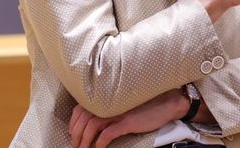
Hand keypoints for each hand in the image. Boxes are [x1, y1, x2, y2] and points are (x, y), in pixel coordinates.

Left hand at [69, 89, 186, 147]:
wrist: (166, 103)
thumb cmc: (144, 104)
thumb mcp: (121, 103)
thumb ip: (107, 107)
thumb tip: (91, 120)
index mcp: (106, 97)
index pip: (80, 109)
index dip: (73, 123)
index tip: (73, 133)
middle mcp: (109, 102)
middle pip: (83, 119)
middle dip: (76, 134)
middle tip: (77, 145)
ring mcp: (118, 111)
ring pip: (91, 126)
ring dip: (84, 140)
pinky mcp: (127, 121)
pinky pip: (108, 134)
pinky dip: (100, 142)